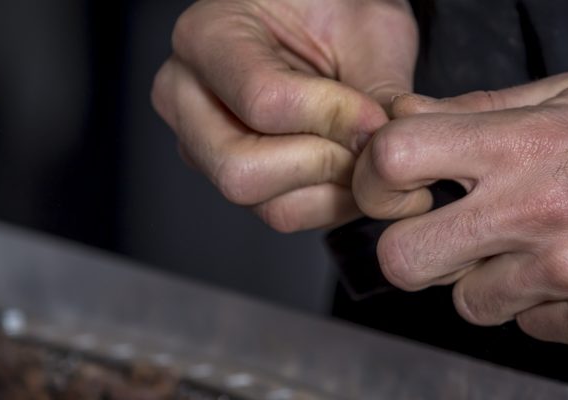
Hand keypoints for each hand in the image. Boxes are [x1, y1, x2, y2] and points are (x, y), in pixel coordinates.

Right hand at [152, 0, 416, 231]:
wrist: (332, 21)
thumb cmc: (339, 11)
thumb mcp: (371, 31)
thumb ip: (380, 89)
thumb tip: (382, 151)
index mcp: (207, 35)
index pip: (264, 103)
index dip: (334, 118)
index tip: (377, 114)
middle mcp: (186, 96)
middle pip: (242, 173)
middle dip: (324, 165)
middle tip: (369, 143)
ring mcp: (202, 145)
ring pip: (267, 205)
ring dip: (334, 190)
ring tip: (365, 152)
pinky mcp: (233, 177)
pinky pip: (284, 213)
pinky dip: (332, 201)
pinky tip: (351, 166)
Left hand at [353, 73, 567, 345]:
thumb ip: (480, 107)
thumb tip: (406, 115)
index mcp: (522, 143)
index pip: (396, 158)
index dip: (376, 178)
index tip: (398, 189)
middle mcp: (536, 209)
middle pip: (405, 258)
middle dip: (415, 250)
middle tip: (449, 238)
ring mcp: (567, 273)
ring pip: (470, 303)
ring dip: (491, 281)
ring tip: (541, 250)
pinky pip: (530, 330)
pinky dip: (544, 308)